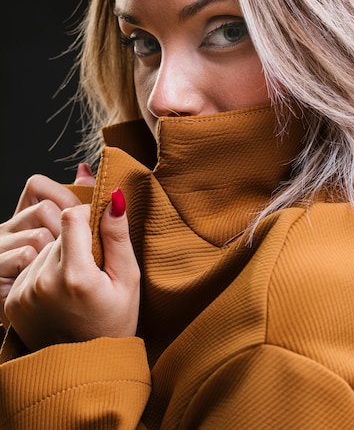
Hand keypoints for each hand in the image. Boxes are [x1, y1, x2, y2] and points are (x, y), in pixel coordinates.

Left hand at [4, 189, 140, 350]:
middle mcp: (44, 281)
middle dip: (76, 242)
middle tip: (91, 270)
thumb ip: (118, 236)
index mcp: (76, 275)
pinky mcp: (13, 300)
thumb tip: (114, 198)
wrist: (86, 367)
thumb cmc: (113, 323)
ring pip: (44, 249)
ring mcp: (24, 292)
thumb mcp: (127, 279)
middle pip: (58, 234)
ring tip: (75, 284)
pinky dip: (45, 273)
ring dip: (60, 257)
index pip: (71, 217)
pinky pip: (30, 268)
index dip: (88, 219)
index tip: (98, 236)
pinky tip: (59, 293)